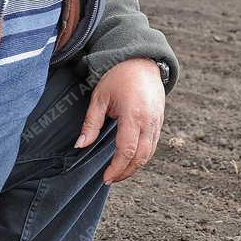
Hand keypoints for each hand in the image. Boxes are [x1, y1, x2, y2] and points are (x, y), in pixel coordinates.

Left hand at [77, 58, 165, 184]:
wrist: (141, 61)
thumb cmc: (118, 77)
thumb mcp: (99, 98)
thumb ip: (90, 124)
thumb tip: (80, 145)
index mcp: (133, 115)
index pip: (126, 150)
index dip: (116, 168)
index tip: (106, 178)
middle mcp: (149, 120)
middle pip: (141, 156)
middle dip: (126, 172)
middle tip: (111, 179)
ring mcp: (157, 121)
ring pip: (150, 153)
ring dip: (135, 166)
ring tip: (119, 173)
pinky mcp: (160, 120)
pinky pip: (153, 144)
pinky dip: (143, 155)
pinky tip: (130, 159)